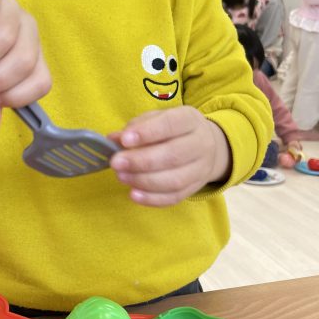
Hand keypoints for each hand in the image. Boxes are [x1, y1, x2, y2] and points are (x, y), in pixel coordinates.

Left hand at [109, 107, 231, 206]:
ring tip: (121, 176)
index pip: (170, 124)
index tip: (124, 140)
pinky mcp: (195, 188)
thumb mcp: (156, 119)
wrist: (205, 146)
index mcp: (190, 119)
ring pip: (175, 180)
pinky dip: (152, 198)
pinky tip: (134, 194)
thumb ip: (136, 127)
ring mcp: (201, 168)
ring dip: (144, 181)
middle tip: (116, 163)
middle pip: (173, 155)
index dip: (147, 132)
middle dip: (141, 161)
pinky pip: (175, 197)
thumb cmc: (172, 130)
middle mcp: (201, 143)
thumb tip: (114, 139)